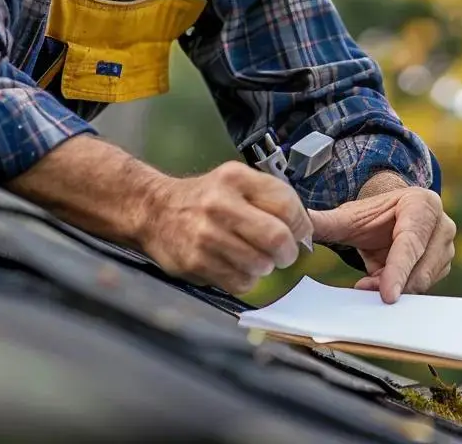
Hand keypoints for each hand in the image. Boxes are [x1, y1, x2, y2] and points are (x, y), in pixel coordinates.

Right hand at [137, 161, 314, 295]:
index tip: (298, 233)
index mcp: (235, 179)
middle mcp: (220, 204)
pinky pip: (240, 283)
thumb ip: (270, 197)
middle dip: (287, 252)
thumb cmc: (205, 198)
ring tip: (254, 257)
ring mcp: (206, 236)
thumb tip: (305, 230)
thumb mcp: (236, 181)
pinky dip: (246, 279)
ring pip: (260, 265)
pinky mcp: (196, 263)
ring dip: (264, 266)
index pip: (286, 204)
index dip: (300, 225)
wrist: (155, 210)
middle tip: (282, 254)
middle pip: (276, 238)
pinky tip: (236, 266)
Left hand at [307, 182, 455, 303]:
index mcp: (422, 204)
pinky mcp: (443, 267)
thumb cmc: (374, 215)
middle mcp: (441, 225)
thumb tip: (299, 224)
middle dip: (391, 282)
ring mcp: (446, 248)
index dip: (399, 270)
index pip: (411, 242)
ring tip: (369, 277)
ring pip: (422, 281)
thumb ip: (326, 221)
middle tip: (362, 287)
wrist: (392, 215)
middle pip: (421, 268)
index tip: (387, 295)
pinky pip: (422, 289)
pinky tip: (382, 279)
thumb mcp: (350, 217)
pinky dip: (400, 288)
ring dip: (393, 286)